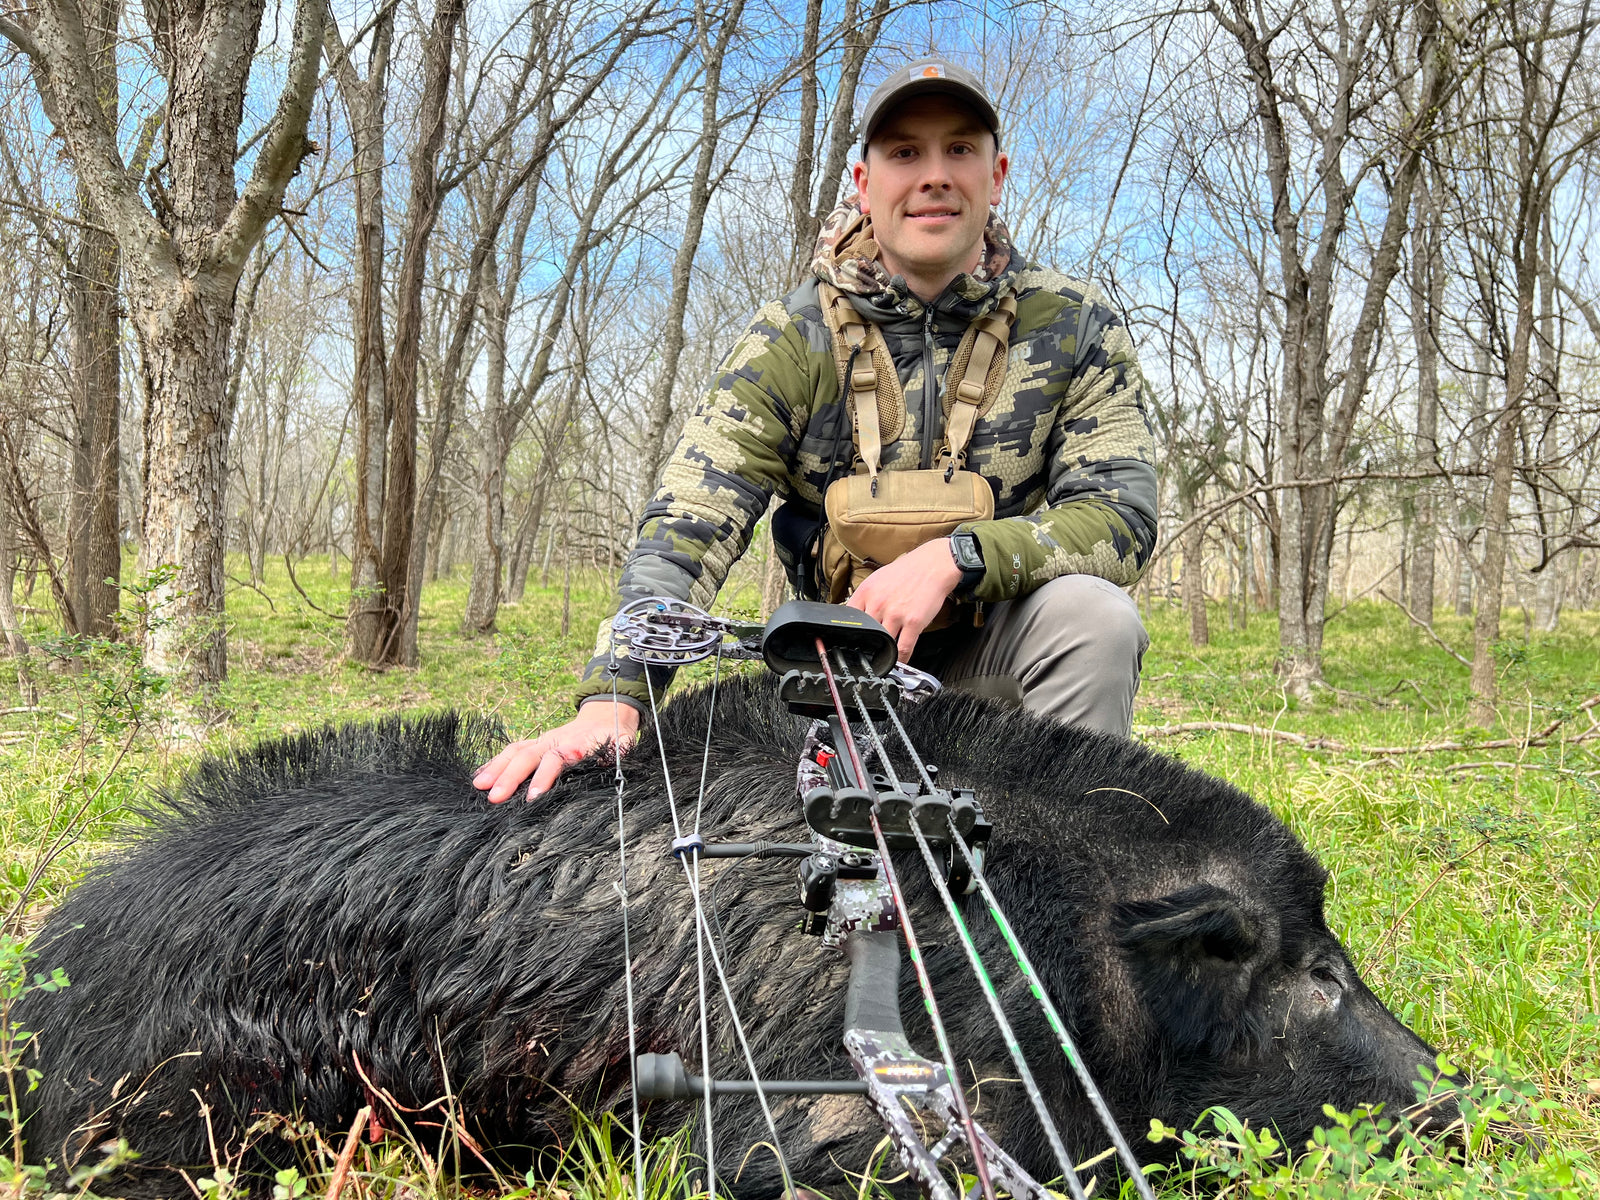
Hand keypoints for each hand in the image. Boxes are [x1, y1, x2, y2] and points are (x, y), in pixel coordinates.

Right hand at [473, 701, 640, 801]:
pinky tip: (479, 776)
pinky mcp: (535, 743)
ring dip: (496, 769)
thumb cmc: (615, 738)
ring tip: (478, 786)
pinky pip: (512, 750)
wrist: (607, 715)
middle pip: (528, 756)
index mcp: (575, 745)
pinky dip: (494, 762)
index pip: (556, 760)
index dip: (544, 777)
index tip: (532, 797)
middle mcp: (554, 741)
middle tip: (494, 797)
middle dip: (510, 777)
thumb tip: (614, 761)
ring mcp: (542, 741)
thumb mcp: (623, 745)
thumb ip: (618, 753)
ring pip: (515, 752)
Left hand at [845, 537, 962, 661]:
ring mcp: (895, 614)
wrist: (932, 565)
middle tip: (868, 655)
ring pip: (883, 643)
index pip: (849, 620)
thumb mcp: (878, 579)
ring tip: (882, 660)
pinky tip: (899, 661)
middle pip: (865, 634)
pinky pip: (903, 648)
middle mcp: (878, 604)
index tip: (850, 642)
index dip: (849, 634)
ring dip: (883, 654)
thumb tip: (855, 614)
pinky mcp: (913, 622)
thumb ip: (866, 597)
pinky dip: (900, 659)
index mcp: (866, 592)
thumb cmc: (907, 571)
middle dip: (866, 646)